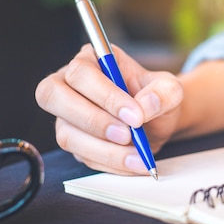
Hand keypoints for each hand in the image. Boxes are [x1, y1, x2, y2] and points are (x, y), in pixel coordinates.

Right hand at [35, 44, 182, 174]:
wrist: (157, 122)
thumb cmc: (155, 97)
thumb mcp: (170, 89)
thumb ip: (163, 93)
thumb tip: (145, 105)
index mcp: (90, 60)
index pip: (81, 73)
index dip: (105, 95)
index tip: (135, 115)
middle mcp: (69, 84)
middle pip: (53, 96)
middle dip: (93, 120)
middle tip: (127, 135)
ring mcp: (66, 115)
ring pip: (67, 134)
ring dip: (104, 149)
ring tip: (137, 155)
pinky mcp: (73, 141)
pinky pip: (81, 156)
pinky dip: (109, 163)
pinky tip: (133, 163)